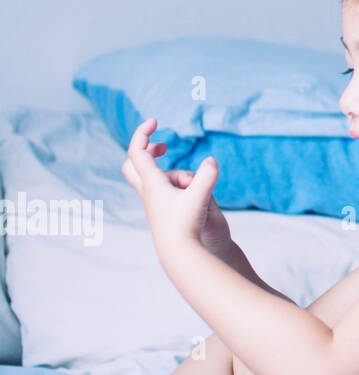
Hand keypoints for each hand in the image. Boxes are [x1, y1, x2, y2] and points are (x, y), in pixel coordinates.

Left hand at [121, 117, 230, 255]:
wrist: (179, 254)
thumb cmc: (187, 227)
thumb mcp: (201, 198)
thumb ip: (207, 177)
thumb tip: (211, 161)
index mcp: (152, 184)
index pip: (137, 152)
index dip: (142, 133)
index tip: (155, 121)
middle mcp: (149, 191)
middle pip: (133, 164)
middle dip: (145, 149)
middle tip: (163, 145)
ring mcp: (154, 202)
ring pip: (152, 176)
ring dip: (170, 169)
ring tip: (193, 181)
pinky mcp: (161, 210)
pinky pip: (163, 188)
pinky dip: (175, 182)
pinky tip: (191, 189)